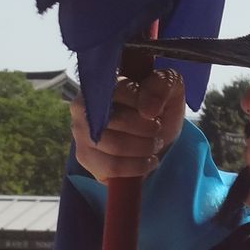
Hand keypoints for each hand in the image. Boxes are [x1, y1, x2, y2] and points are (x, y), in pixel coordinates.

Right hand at [71, 70, 186, 181]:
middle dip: (148, 131)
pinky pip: (112, 167)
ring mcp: (80, 132)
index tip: (157, 115)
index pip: (122, 93)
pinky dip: (137, 167)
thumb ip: (160, 87)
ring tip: (155, 145)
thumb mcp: (169, 88)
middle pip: (119, 122)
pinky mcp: (85, 157)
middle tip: (158, 132)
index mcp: (101, 82)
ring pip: (116, 146)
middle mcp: (82, 105)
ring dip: (145, 148)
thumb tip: (146, 110)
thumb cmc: (159, 107)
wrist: (155, 134)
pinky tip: (148, 161)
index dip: (144, 107)